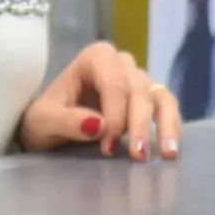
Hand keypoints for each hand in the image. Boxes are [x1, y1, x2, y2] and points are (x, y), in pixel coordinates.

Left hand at [20, 40, 180, 160]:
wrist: (48, 127)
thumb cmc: (44, 120)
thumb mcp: (43, 122)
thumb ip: (66, 121)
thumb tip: (99, 126)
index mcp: (95, 58)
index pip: (114, 82)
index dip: (116, 113)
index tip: (108, 146)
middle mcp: (120, 63)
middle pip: (139, 88)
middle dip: (139, 123)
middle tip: (135, 156)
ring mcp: (137, 79)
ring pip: (159, 96)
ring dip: (165, 124)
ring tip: (167, 154)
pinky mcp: (148, 98)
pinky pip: (167, 107)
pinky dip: (172, 127)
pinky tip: (171, 150)